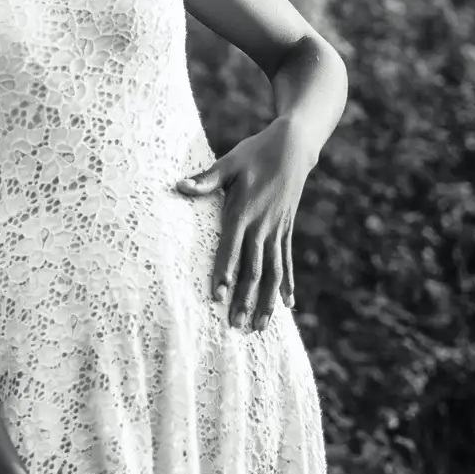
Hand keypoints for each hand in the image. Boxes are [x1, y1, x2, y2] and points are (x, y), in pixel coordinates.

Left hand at [175, 118, 314, 331]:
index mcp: (244, 212)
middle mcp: (262, 226)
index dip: (225, 273)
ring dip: (266, 300)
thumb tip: (181, 186)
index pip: (232, 248)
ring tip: (259, 326)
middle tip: (236, 325)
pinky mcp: (286, 230)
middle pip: (253, 268)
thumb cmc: (255, 153)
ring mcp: (277, 230)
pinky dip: (287, 283)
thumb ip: (206, 179)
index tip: (219, 296)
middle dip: (244, 298)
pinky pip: (286, 261)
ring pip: (273, 272)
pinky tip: (288, 305)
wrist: (294, 147)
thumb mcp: (229, 162)